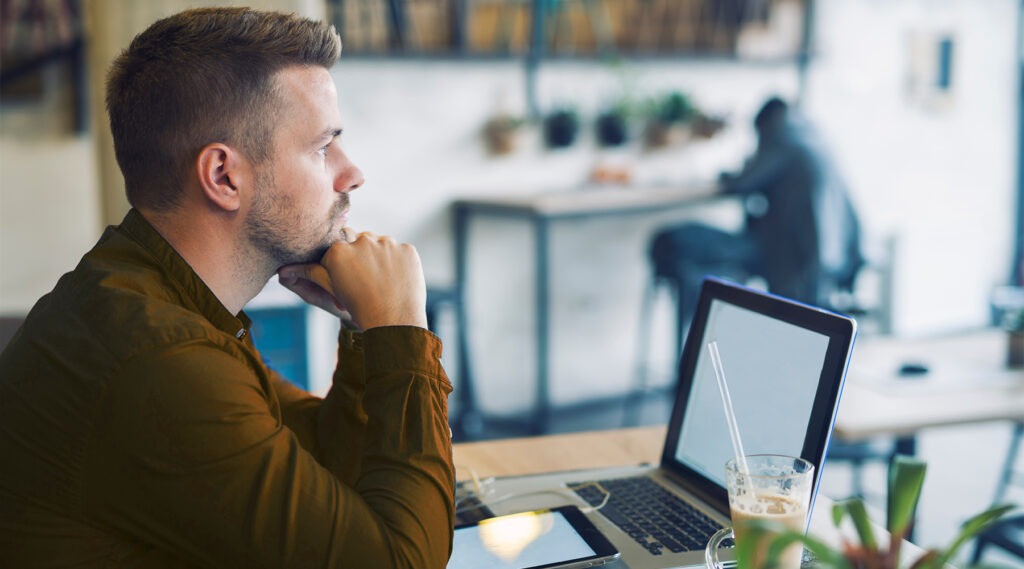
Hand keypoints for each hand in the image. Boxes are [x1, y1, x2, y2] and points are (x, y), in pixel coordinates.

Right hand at [278, 230, 426, 330]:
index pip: (336, 247)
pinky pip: (399, 251)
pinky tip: (395, 279)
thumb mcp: (330, 290)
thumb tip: (283, 271)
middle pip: (357, 241)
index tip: (347, 278)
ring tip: (380, 281)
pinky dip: (398, 262)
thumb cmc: (356, 307)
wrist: (393, 323)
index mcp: (338, 250)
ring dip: (378, 257)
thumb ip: (309, 275)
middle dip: (359, 257)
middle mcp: (363, 240)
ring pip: (379, 244)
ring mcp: (388, 244)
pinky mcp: (408, 250)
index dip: (340, 263)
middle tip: (364, 280)